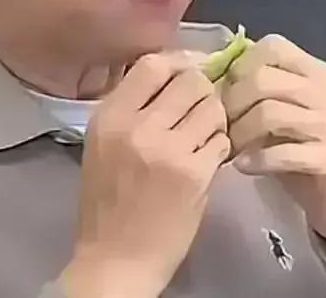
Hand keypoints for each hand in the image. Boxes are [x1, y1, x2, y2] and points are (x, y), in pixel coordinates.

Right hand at [59, 53, 230, 297]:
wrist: (116, 261)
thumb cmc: (107, 202)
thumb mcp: (103, 144)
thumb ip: (133, 107)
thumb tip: (174, 70)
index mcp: (110, 117)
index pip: (153, 64)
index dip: (177, 65)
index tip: (184, 77)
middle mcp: (138, 128)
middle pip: (190, 81)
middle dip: (201, 92)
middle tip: (198, 109)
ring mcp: (169, 151)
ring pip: (212, 107)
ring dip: (213, 119)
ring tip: (202, 135)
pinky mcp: (195, 175)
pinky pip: (222, 140)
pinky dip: (219, 146)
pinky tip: (206, 159)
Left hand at [222, 35, 325, 262]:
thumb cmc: (305, 147)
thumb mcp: (287, 108)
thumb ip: (261, 87)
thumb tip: (213, 75)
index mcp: (316, 70)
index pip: (272, 46)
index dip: (240, 66)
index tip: (225, 90)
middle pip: (263, 80)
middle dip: (231, 103)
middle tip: (220, 124)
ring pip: (269, 113)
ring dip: (239, 133)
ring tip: (230, 147)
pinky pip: (282, 153)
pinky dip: (255, 159)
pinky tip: (243, 166)